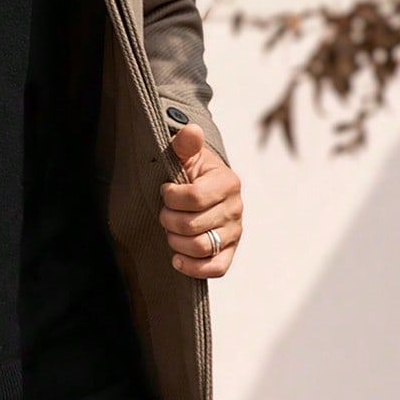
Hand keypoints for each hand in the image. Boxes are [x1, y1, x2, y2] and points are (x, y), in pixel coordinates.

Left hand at [159, 123, 242, 278]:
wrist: (200, 187)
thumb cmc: (189, 170)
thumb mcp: (185, 154)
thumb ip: (184, 144)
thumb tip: (191, 131)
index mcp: (228, 182)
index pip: (194, 198)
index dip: (171, 198)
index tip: (164, 191)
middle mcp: (236, 208)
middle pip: (194, 226)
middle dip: (169, 221)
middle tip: (163, 212)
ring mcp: (234, 232)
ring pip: (202, 248)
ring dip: (176, 242)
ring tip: (169, 231)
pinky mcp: (230, 251)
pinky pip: (216, 268)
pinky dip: (193, 268)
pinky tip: (176, 258)